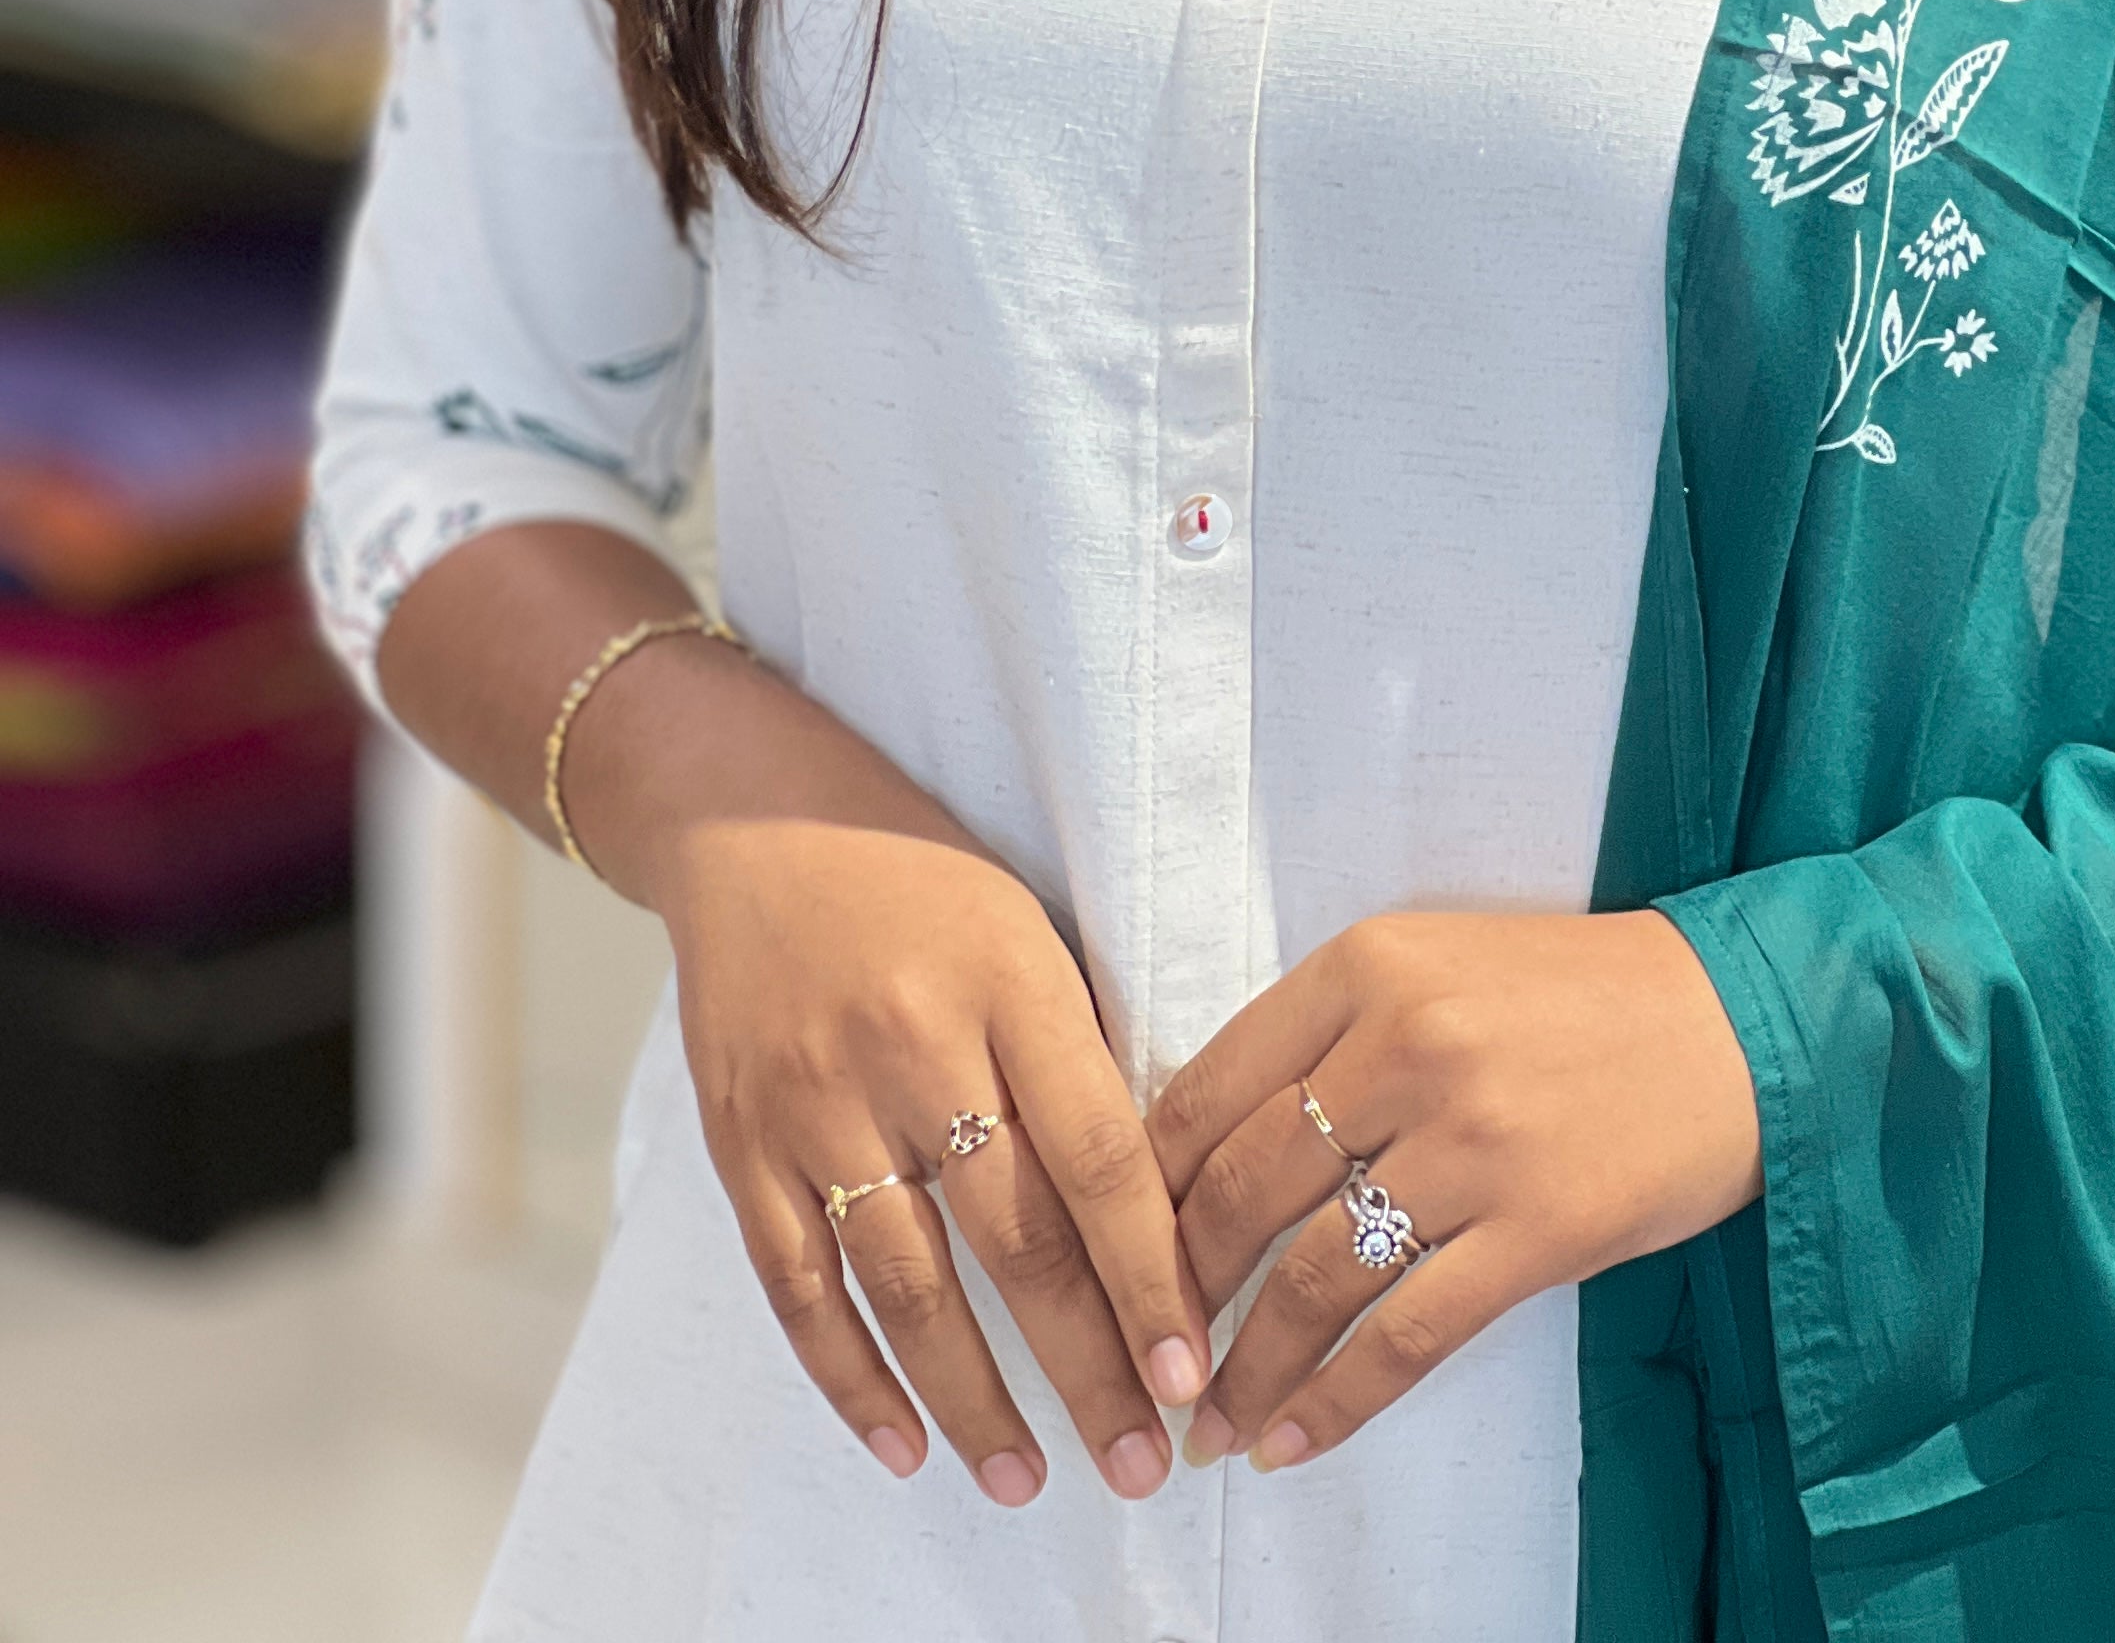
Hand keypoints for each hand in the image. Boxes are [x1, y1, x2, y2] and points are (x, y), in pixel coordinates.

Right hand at [557, 629, 1212, 1513]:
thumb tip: (1156, 1212)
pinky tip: (905, 1443)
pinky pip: (799, 1283)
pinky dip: (849, 1378)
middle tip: (1142, 1462)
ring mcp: (815, 1099)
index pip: (1098, 1156)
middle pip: (1014, 1239)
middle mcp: (911, 1045)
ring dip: (974, 1398)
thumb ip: (1078, 1056)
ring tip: (1028, 1481)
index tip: (1191, 1370)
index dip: (1148, 1276)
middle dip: (1085, 1366)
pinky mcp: (739, 1138)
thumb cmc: (920, 877)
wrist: (752, 817)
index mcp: (1009, 982)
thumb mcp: (1027, 930)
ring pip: (906, 1283)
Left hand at [1147, 910, 1761, 1474]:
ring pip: (1311, 1278)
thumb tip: (1211, 1151)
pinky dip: (1335, 1402)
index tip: (1110, 1257)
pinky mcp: (1537, 1228)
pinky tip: (1293, 1442)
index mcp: (1368, 966)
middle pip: (1242, 1189)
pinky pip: (1406, 1335)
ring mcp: (1473, 1140)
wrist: (1739, 1019)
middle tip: (1145, 1359)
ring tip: (1210, 1426)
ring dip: (1245, 1371)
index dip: (1142, 1191)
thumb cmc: (1577, 997)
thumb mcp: (1438, 965)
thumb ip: (1332, 1037)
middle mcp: (1408, 1043)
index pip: (1207, 1088)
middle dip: (1175, 1294)